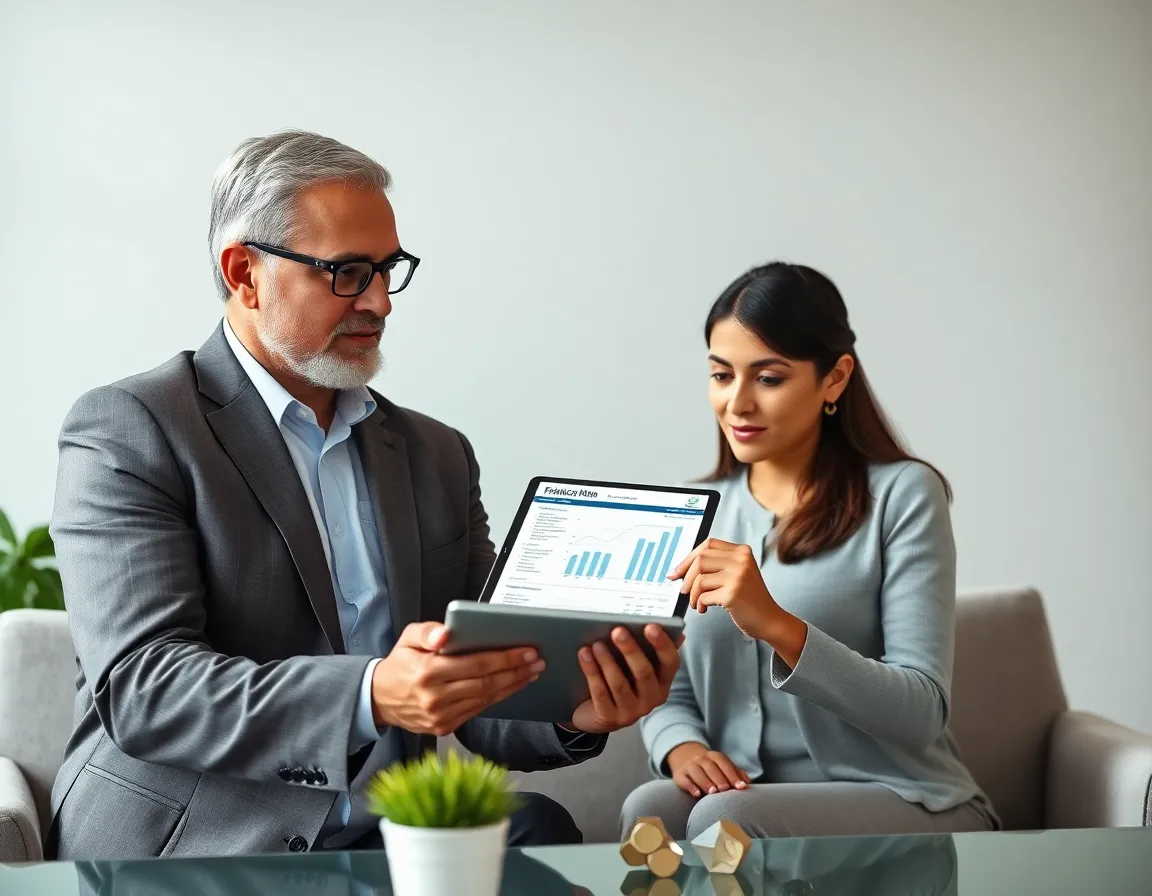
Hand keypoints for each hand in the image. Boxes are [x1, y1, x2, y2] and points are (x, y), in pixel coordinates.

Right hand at [371, 622, 544, 735]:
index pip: (477, 664)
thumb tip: (445, 634)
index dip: (505, 658)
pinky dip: (497, 699)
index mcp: (428, 672)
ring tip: (531, 673)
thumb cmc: (400, 663)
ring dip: (512, 686)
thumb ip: (428, 632)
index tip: (527, 650)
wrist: (379, 698)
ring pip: (485, 699)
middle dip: (516, 671)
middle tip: (537, 661)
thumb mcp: (408, 637)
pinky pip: (477, 711)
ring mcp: (440, 716)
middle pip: (486, 683)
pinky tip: (511, 687)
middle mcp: (435, 697)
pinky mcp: (444, 727)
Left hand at [568, 625, 681, 733]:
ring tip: (597, 644)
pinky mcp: (609, 717)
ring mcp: (631, 711)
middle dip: (630, 650)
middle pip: (644, 673)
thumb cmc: (621, 682)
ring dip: (607, 661)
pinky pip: (600, 693)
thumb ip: (651, 649)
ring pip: (620, 684)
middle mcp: (651, 698)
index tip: (650, 627)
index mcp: (662, 682)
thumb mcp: (635, 666)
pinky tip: (584, 655)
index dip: (663, 645)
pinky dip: (592, 672)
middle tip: (617, 631)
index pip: (670, 663)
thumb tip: (675, 633)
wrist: (596, 714)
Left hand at [667, 538, 782, 640]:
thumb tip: (681, 568)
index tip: (677, 571)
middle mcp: (741, 560)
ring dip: (692, 594)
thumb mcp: (738, 573)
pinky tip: (704, 609)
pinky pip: (704, 595)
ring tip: (696, 603)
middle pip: (700, 560)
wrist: (770, 620)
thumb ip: (717, 565)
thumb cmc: (750, 599)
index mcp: (742, 551)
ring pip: (699, 579)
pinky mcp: (733, 593)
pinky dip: (699, 604)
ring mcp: (738, 576)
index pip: (708, 545)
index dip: (689, 557)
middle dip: (686, 577)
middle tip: (683, 591)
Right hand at [667, 742, 750, 797]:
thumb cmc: (712, 772)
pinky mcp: (679, 775)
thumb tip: (746, 782)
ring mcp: (689, 766)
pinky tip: (697, 794)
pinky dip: (690, 786)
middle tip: (726, 790)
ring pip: (696, 772)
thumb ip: (735, 774)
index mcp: (714, 757)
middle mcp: (701, 759)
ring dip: (705, 782)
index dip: (733, 775)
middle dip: (719, 778)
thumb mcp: (723, 769)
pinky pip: (684, 779)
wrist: (688, 765)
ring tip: (713, 792)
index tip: (741, 787)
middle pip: (710, 767)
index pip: (724, 763)